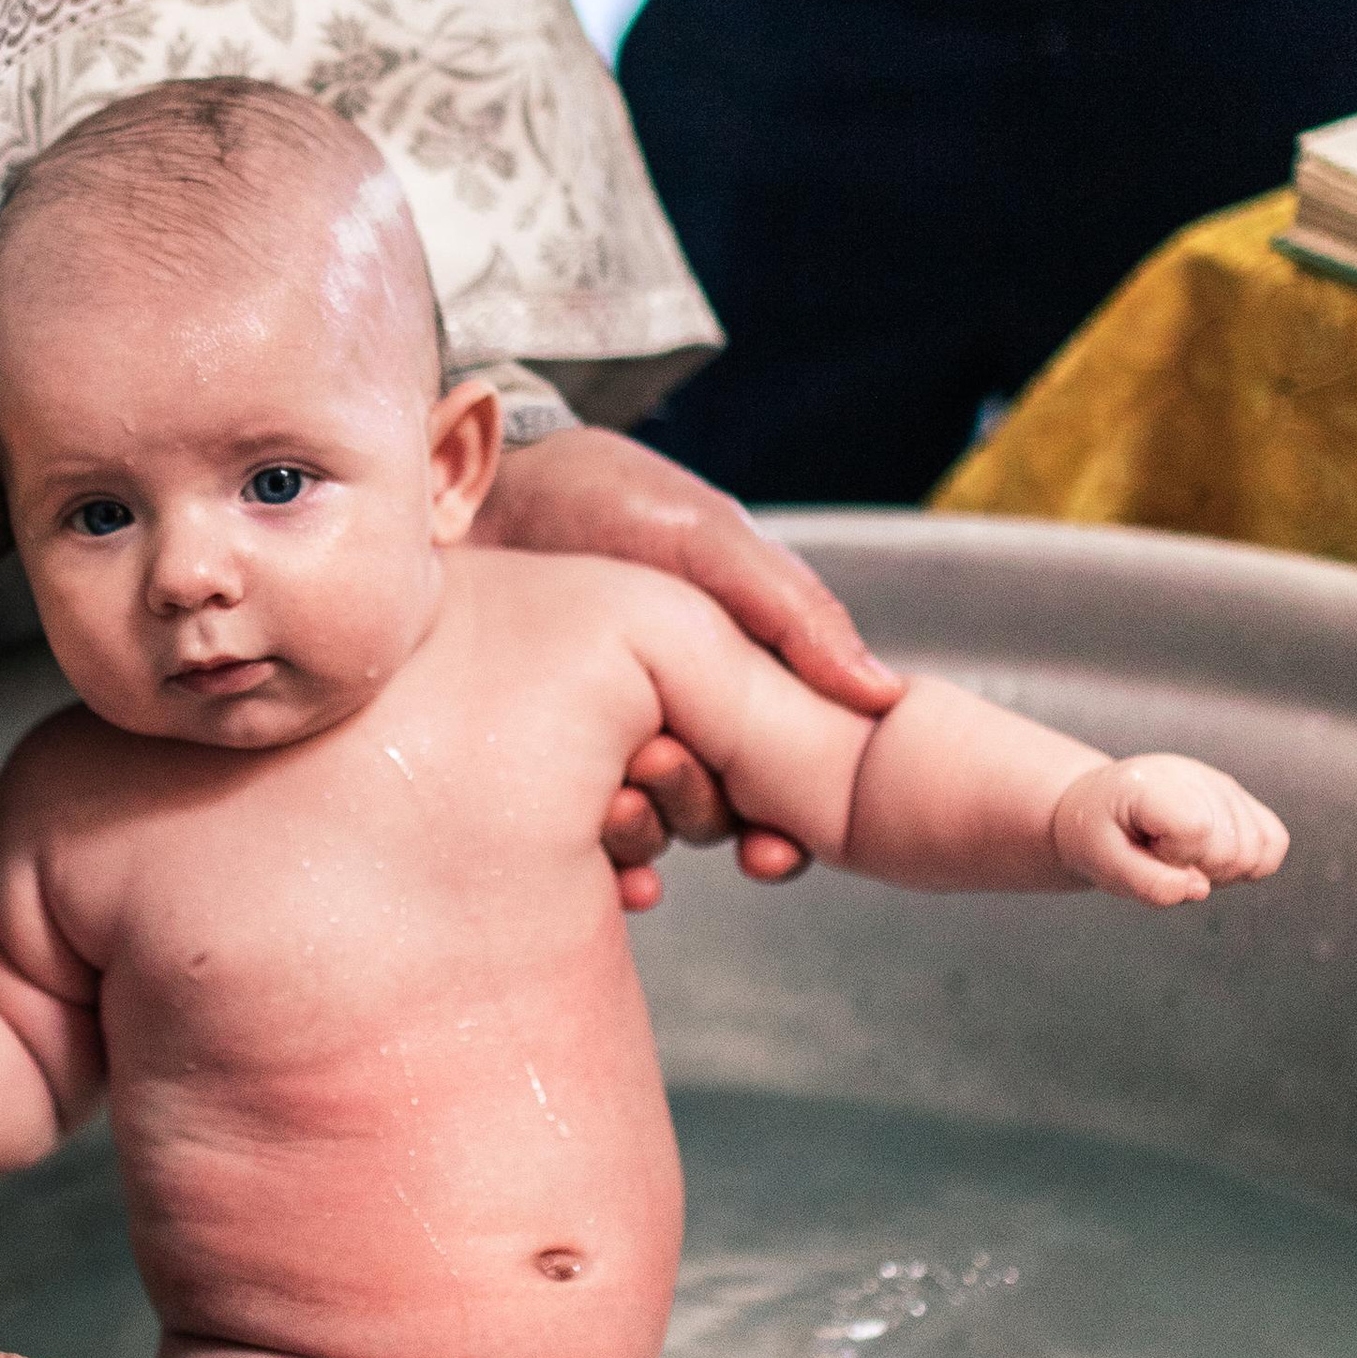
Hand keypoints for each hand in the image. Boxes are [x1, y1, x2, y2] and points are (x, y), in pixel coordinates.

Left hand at [483, 427, 902, 909]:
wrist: (474, 489)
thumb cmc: (602, 497)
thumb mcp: (707, 537)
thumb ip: (791, 609)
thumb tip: (882, 693)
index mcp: (737, 677)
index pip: (788, 774)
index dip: (791, 824)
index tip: (773, 850)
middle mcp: (682, 720)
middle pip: (718, 812)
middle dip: (701, 812)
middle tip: (660, 766)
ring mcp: (609, 744)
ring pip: (652, 829)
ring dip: (644, 831)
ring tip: (616, 796)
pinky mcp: (540, 762)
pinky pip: (578, 842)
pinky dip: (595, 862)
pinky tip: (598, 868)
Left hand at [1050, 755, 1288, 906]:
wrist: (1100, 810)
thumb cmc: (1099, 836)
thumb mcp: (1104, 865)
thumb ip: (1148, 883)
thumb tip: (1200, 890)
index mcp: (1155, 783)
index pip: (1198, 830)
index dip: (1176, 858)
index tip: (1148, 851)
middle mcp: (1196, 776)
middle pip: (1234, 848)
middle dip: (1200, 870)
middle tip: (1163, 858)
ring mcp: (1223, 785)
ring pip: (1258, 850)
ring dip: (1222, 870)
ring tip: (1184, 856)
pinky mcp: (1240, 800)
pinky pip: (1274, 841)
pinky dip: (1251, 863)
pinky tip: (1212, 858)